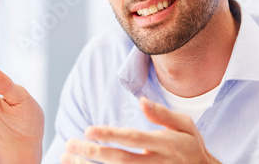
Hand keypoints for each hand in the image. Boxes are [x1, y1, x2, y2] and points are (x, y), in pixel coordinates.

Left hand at [61, 97, 219, 163]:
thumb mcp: (185, 126)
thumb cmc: (191, 147)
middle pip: (119, 160)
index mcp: (166, 145)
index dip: (110, 135)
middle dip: (92, 152)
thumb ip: (162, 114)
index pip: (133, 139)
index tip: (88, 130)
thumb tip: (141, 101)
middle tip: (70, 144)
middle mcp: (158, 163)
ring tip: (68, 158)